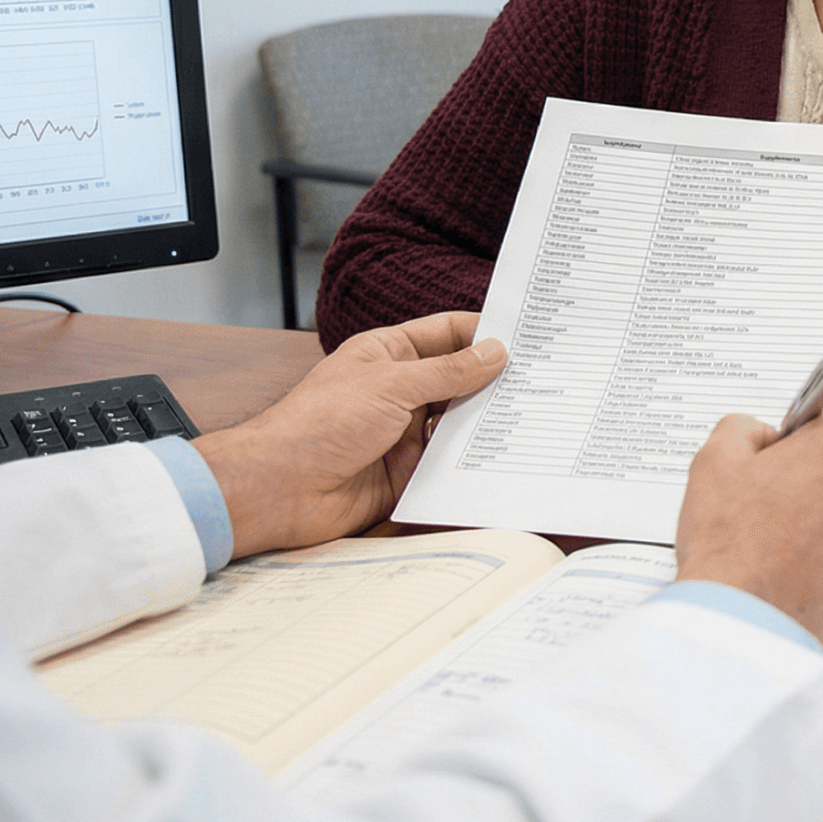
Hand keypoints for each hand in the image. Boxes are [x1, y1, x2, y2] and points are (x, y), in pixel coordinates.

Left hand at [190, 312, 505, 559]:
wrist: (280, 488)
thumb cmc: (319, 424)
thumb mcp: (392, 385)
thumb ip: (448, 371)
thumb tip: (495, 352)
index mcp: (388, 355)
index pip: (447, 334)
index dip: (484, 332)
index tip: (528, 336)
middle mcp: (399, 391)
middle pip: (458, 379)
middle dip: (494, 380)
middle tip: (542, 379)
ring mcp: (403, 432)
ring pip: (457, 422)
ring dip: (486, 421)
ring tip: (535, 415)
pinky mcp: (408, 472)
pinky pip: (448, 462)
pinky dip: (472, 460)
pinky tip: (504, 456)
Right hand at [676, 390, 822, 650]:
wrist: (744, 624)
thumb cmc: (730, 542)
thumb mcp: (714, 461)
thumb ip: (743, 427)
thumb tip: (763, 433)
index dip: (812, 420)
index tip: (792, 440)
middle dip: (818, 469)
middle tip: (773, 496)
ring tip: (781, 540)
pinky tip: (797, 568)